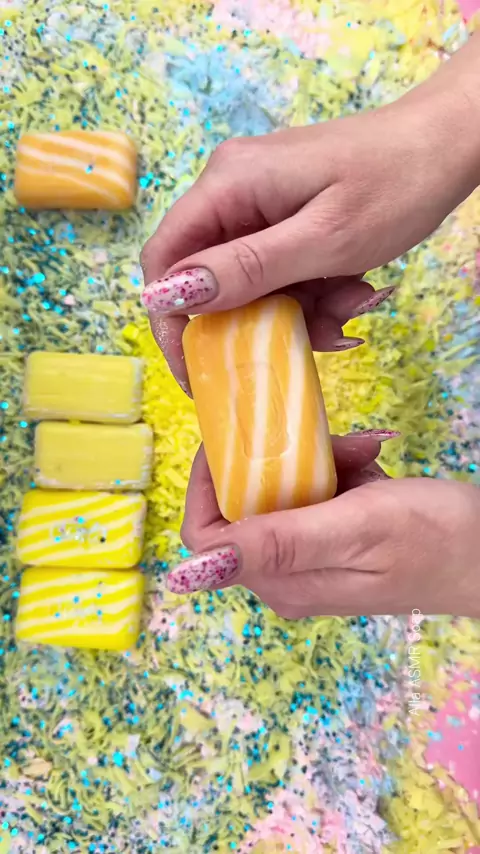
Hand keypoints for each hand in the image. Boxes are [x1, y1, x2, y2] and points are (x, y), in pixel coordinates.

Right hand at [141, 51, 479, 388]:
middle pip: (212, 277)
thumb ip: (247, 268)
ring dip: (297, 310)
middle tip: (308, 335)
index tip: (199, 369)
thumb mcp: (323, 239)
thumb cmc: (395, 182)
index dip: (173, 320)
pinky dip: (313, 294)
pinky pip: (280, 271)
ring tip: (349, 306)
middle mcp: (233, 189)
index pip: (167, 259)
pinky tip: (353, 292)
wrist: (448, 143)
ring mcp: (261, 202)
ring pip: (252, 283)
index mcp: (229, 184)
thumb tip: (173, 296)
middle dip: (256, 318)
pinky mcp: (286, 215)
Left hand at [166, 442, 479, 617]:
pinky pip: (316, 497)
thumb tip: (187, 571)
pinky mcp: (335, 544)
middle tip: (322, 440)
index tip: (231, 438)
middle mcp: (286, 576)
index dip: (206, 484)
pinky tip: (372, 463)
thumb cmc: (438, 541)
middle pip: (243, 509)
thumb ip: (280, 542)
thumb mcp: (357, 528)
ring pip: (283, 495)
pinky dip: (339, 471)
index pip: (206, 536)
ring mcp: (311, 560)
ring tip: (363, 451)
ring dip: (316, 462)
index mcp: (281, 579)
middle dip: (275, 463)